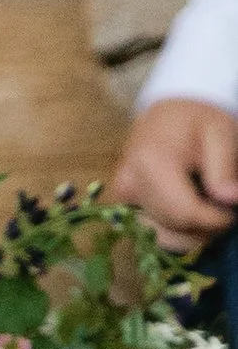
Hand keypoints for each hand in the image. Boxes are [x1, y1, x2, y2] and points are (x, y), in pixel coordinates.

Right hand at [107, 98, 237, 246]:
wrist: (166, 113)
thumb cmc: (196, 120)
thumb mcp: (221, 134)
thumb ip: (225, 169)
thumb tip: (232, 201)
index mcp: (152, 163)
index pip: (185, 213)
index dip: (214, 221)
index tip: (232, 213)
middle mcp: (130, 184)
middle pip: (173, 227)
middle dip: (205, 227)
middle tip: (223, 209)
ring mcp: (122, 196)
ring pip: (162, 235)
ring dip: (191, 232)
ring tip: (206, 208)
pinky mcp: (121, 203)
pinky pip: (152, 230)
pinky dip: (175, 229)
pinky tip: (188, 209)